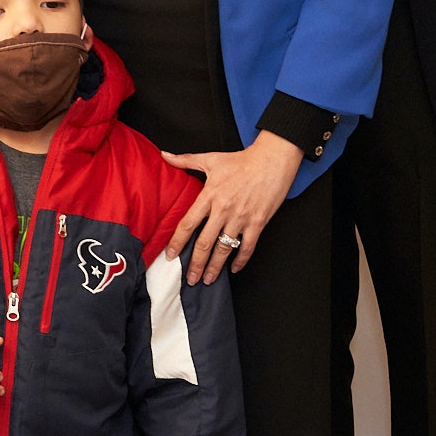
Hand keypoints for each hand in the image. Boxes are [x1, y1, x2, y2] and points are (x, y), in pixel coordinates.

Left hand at [162, 132, 304, 284]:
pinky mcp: (258, 223)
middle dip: (196, 263)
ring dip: (215, 266)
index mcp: (209, 195)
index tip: (170, 255)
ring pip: (225, 248)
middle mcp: (223, 210)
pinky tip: (234, 269)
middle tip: (190, 279)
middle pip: (205, 242)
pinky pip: (247, 247)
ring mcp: (241, 218)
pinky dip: (241, 260)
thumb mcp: (210, 159)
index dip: (178, 241)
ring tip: (208, 279)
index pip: (188, 223)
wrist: (271, 161)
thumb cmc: (241, 160)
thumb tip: (164, 155)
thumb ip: (185, 160)